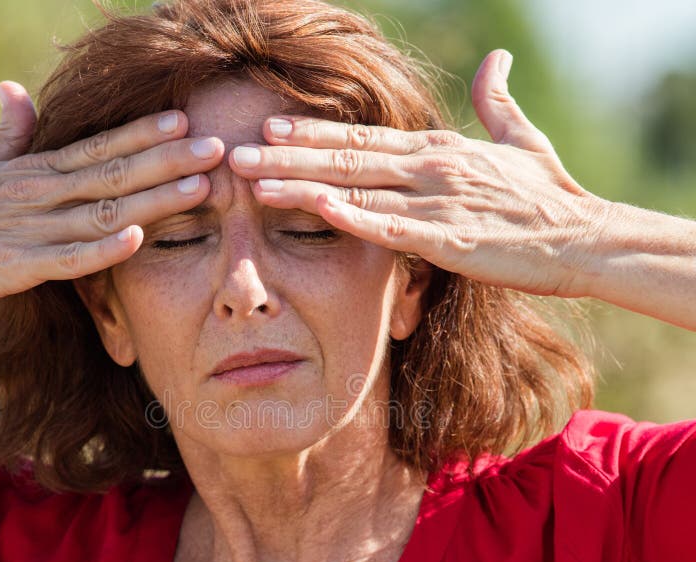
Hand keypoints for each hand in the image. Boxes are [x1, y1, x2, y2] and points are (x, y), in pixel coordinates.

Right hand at [0, 81, 222, 310]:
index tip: (186, 121)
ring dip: (153, 199)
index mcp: (35, 171)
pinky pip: (69, 259)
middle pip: (114, 172)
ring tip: (200, 188)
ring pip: (103, 211)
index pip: (99, 146)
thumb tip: (17, 90)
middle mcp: (39, 194)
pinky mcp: (18, 267)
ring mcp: (30, 230)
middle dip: (168, 160)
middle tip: (217, 147)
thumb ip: (8, 132)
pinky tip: (137, 239)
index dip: (144, 134)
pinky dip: (102, 250)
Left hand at [228, 49, 609, 298]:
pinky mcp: (446, 240)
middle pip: (345, 156)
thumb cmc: (549, 197)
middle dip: (288, 154)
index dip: (314, 132)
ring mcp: (436, 202)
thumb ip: (498, 102)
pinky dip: (350, 217)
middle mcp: (429, 168)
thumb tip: (496, 61)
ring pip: (355, 189)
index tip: (272, 128)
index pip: (363, 137)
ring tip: (254, 181)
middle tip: (238, 151)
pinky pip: (388, 228)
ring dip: (301, 184)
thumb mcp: (521, 143)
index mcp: (439, 149)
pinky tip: (314, 208)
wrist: (583, 238)